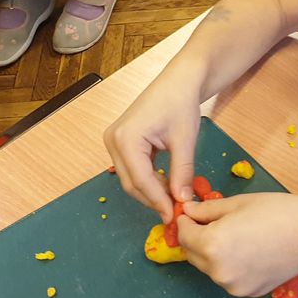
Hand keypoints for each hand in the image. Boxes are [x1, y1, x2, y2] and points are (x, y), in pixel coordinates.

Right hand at [104, 71, 203, 220]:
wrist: (178, 81)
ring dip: (151, 191)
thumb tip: (182, 201)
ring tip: (174, 198)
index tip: (173, 216)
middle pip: (131, 183)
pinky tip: (166, 184)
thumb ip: (182, 173)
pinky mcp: (120, 142)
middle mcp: (113, 140)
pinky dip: (148, 179)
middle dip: (153, 199)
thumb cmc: (181, 103)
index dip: (158, 201)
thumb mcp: (184, 141)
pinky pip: (132, 168)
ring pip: (131, 178)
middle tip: (175, 211)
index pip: (141, 180)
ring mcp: (114, 141)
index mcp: (126, 138)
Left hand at [179, 193, 297, 296]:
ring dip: (213, 253)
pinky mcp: (248, 293)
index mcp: (210, 245)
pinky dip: (231, 265)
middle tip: (213, 222)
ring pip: (211, 268)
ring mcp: (233, 286)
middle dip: (196, 238)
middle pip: (193, 254)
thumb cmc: (277, 212)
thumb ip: (206, 211)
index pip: (183, 235)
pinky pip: (230, 277)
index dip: (185, 221)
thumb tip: (188, 211)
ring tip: (237, 237)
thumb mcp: (237, 204)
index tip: (192, 213)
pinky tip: (251, 251)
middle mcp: (217, 271)